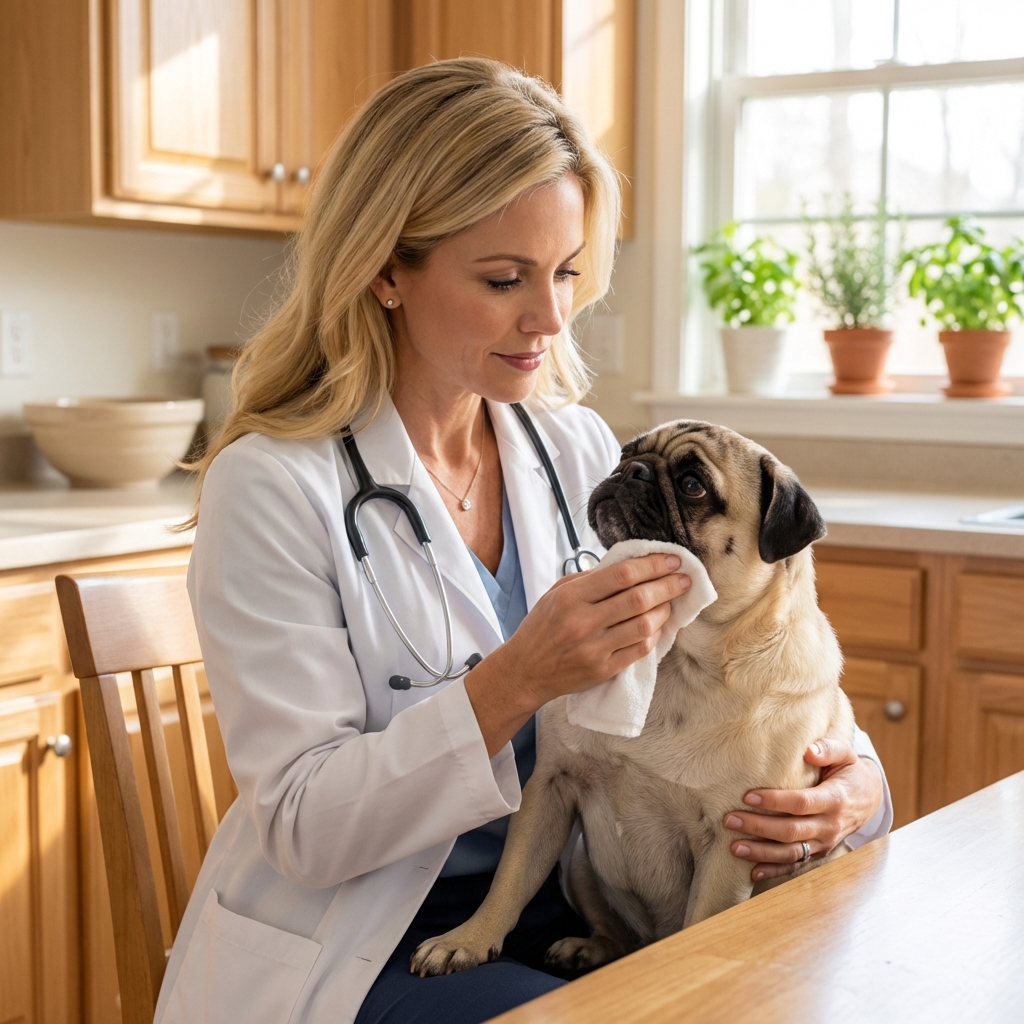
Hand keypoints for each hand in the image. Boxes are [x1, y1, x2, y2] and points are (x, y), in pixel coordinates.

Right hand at [466, 554, 690, 754]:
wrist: (525, 671)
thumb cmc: (542, 627)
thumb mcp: (556, 593)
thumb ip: (590, 579)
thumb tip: (629, 565)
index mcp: (571, 597)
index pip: (622, 574)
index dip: (652, 565)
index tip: (672, 560)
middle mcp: (583, 622)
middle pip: (638, 598)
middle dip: (668, 585)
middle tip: (684, 578)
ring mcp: (595, 648)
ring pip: (644, 624)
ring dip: (665, 609)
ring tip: (672, 601)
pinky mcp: (604, 669)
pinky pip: (640, 649)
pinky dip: (654, 634)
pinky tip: (658, 625)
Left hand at [723, 738, 883, 882]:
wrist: (869, 798)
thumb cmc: (849, 772)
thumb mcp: (845, 755)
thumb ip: (829, 749)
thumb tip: (808, 751)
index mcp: (835, 799)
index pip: (801, 803)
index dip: (774, 801)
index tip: (747, 796)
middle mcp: (830, 826)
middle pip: (791, 830)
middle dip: (758, 827)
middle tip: (729, 820)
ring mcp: (825, 843)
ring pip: (791, 853)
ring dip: (761, 852)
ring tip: (734, 847)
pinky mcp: (819, 852)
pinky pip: (796, 865)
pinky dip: (775, 870)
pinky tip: (753, 870)